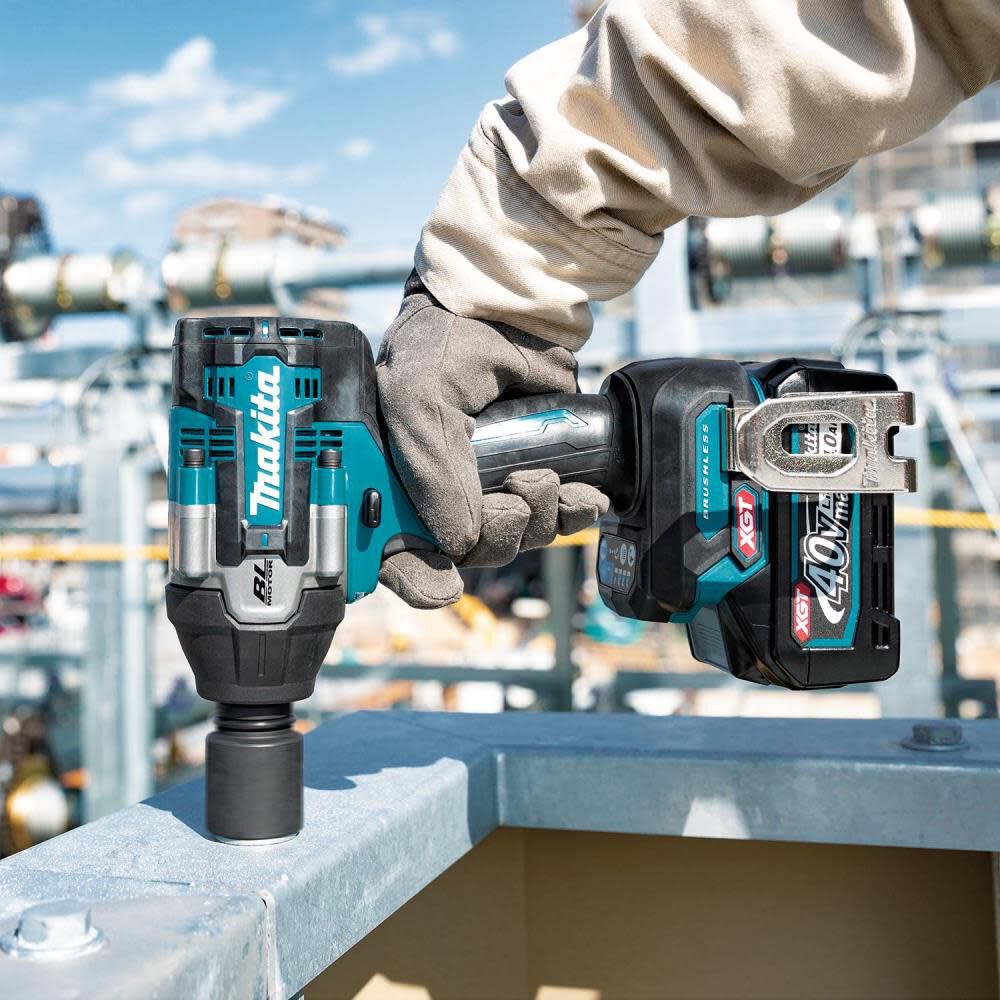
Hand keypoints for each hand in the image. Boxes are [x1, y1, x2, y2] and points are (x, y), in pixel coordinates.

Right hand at [376, 274, 608, 608]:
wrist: (514, 306)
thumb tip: (460, 543)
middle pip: (465, 555)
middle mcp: (436, 489)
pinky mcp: (535, 473)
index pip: (393, 553)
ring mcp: (487, 484)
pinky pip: (558, 521)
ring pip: (515, 541)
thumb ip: (432, 475)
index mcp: (391, 480)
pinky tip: (579, 497)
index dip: (414, 577)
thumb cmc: (446, 342)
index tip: (440, 583)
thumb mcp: (419, 399)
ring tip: (540, 480)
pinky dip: (573, 516)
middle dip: (495, 536)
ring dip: (537, 524)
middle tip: (510, 497)